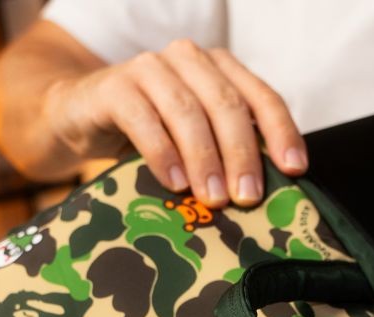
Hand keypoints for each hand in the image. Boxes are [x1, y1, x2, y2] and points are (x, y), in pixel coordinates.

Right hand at [42, 39, 305, 208]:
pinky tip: (175, 182)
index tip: (294, 170)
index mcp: (218, 69)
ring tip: (214, 198)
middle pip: (226, 104)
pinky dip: (163, 153)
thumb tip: (263, 196)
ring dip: (205, 159)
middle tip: (248, 197)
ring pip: (187, 111)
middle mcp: (187, 60)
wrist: (78, 115)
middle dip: (241, 153)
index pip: (261, 96)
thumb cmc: (148, 133)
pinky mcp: (113, 87)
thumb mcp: (193, 140)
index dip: (281, 132)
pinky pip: (143, 119)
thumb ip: (225, 151)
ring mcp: (149, 68)